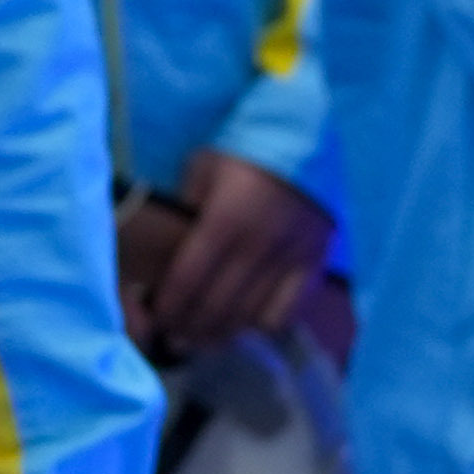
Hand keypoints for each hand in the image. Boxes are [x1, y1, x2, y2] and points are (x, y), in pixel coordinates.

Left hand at [120, 150, 336, 358]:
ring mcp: (293, 256)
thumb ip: (184, 214)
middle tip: (175, 336)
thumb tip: (163, 258)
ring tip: (205, 338)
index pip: (188, 280)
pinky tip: (246, 323)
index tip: (157, 318)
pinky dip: (263, 324)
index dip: (168, 307)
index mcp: (226, 219)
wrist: (301, 135)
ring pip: (252, 316)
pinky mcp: (316, 261)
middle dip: (190, 327)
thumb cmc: (240, 150)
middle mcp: (260, 243)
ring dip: (223, 333)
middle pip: (218, 306)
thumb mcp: (201, 170)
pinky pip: (288, 311)